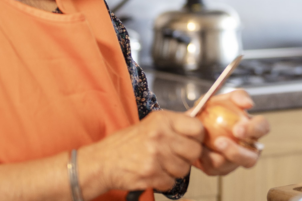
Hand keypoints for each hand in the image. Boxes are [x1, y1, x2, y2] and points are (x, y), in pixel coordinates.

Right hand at [80, 109, 204, 193]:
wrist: (103, 162)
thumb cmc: (127, 143)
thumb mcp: (151, 124)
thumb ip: (174, 124)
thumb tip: (198, 119)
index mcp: (162, 120)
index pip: (197, 128)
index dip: (197, 137)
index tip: (192, 141)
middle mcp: (160, 135)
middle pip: (194, 151)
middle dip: (188, 157)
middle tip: (175, 156)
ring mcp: (156, 156)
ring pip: (184, 169)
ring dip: (175, 170)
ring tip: (161, 164)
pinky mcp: (151, 174)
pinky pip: (171, 182)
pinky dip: (164, 181)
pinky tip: (153, 173)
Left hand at [194, 90, 270, 175]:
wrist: (189, 127)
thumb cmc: (210, 112)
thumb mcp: (221, 99)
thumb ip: (236, 96)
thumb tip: (248, 104)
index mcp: (251, 128)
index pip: (263, 127)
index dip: (254, 130)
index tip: (237, 129)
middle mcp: (247, 147)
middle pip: (253, 156)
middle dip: (238, 152)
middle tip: (220, 142)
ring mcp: (235, 161)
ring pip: (234, 165)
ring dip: (220, 157)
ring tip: (208, 145)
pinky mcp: (221, 169)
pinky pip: (216, 169)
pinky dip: (207, 159)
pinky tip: (200, 150)